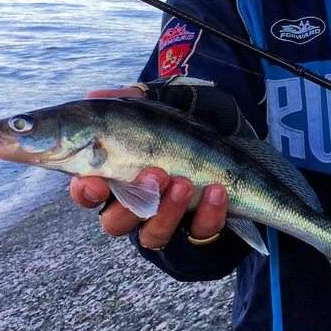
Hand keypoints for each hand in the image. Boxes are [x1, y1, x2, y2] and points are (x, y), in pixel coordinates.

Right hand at [68, 87, 228, 248]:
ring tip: (185, 183)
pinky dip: (208, 215)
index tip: (95, 181)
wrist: (244, 135)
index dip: (86, 191)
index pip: (90, 191)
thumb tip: (96, 95)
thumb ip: (136, 100)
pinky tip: (218, 192)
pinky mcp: (203, 233)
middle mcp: (140, 204)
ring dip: (167, 210)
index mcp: (122, 173)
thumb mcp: (171, 102)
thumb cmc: (197, 122)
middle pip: (116, 222)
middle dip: (131, 203)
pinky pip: (199, 235)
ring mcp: (171, 222)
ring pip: (153, 235)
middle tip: (154, 174)